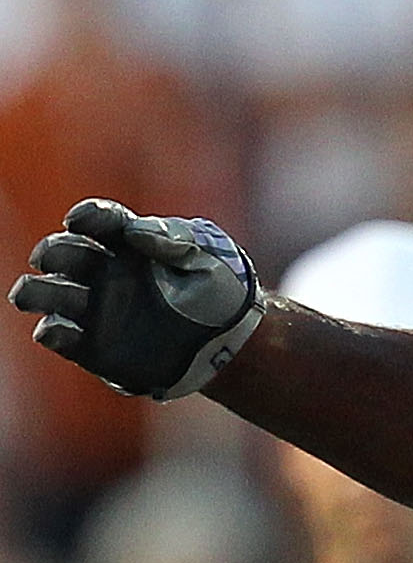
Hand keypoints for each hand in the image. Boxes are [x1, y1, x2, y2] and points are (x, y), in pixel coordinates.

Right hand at [9, 197, 264, 398]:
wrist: (234, 344)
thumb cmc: (221, 291)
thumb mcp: (210, 255)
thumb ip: (174, 237)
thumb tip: (133, 231)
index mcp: (127, 243)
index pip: (99, 221)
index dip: (87, 217)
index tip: (81, 220)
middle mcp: (103, 272)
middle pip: (63, 253)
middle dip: (54, 252)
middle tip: (51, 257)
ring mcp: (95, 308)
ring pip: (48, 294)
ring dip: (37, 291)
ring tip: (29, 294)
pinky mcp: (94, 346)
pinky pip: (61, 337)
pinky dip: (52, 332)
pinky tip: (55, 329)